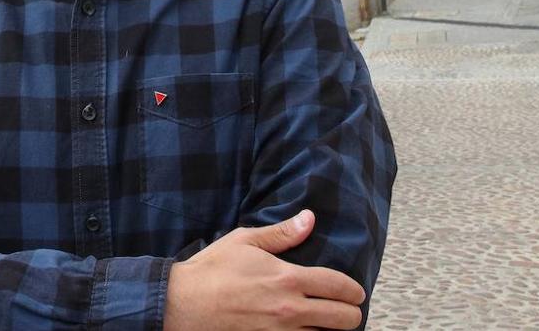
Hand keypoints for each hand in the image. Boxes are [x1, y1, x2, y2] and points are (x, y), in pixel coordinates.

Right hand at [163, 210, 365, 330]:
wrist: (182, 304)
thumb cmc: (212, 270)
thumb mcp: (244, 241)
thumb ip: (281, 233)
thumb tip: (309, 219)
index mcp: (287, 279)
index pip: (338, 286)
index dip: (353, 290)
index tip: (355, 291)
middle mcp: (290, 309)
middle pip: (343, 318)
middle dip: (350, 313)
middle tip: (346, 309)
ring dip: (331, 330)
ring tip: (328, 322)